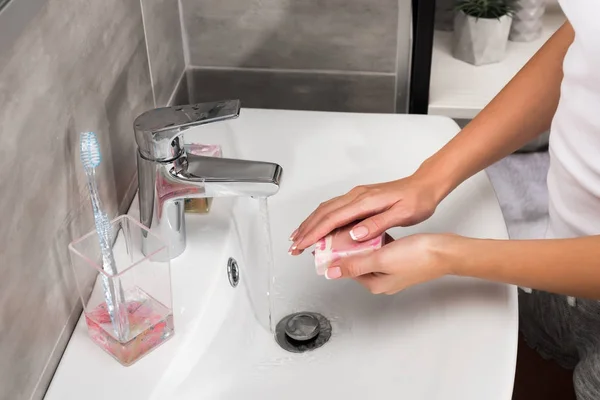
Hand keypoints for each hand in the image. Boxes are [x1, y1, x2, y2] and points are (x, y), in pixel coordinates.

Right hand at [289, 173, 442, 254]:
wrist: (425, 185)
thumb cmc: (417, 200)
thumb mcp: (402, 214)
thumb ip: (377, 224)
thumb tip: (354, 234)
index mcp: (365, 201)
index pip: (333, 218)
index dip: (315, 233)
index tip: (302, 244)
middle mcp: (357, 196)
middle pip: (323, 213)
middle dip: (306, 230)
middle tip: (293, 246)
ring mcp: (357, 196)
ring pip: (326, 209)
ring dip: (310, 224)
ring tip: (298, 238)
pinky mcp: (359, 198)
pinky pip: (334, 208)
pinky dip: (321, 218)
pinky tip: (318, 226)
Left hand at [325, 234, 453, 293]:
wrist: (446, 251)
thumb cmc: (418, 256)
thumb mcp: (381, 259)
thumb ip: (355, 265)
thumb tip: (330, 272)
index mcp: (375, 284)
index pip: (346, 268)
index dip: (335, 255)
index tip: (327, 241)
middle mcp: (381, 279)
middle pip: (356, 261)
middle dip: (347, 247)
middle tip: (339, 230)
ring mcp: (391, 269)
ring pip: (368, 254)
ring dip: (360, 242)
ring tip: (352, 227)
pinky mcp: (399, 258)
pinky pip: (380, 249)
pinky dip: (374, 239)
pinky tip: (372, 228)